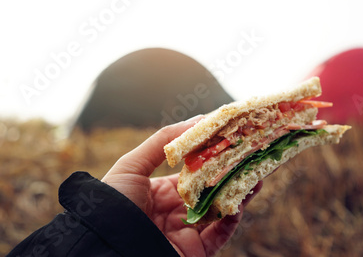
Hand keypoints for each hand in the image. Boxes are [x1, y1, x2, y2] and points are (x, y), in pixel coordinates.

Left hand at [102, 115, 261, 255]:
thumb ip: (163, 141)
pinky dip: (232, 220)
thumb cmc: (112, 203)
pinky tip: (239, 203)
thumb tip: (199, 119)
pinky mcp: (196, 250)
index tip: (233, 140)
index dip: (214, 156)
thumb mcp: (131, 166)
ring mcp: (188, 230)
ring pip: (221, 210)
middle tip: (253, 156)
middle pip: (213, 189)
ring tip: (258, 176)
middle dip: (234, 174)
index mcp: (163, 191)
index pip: (196, 171)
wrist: (104, 245)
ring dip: (241, 193)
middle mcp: (178, 210)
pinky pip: (220, 234)